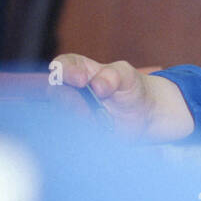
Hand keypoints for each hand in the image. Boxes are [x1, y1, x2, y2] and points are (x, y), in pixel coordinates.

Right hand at [53, 53, 193, 140]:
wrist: (143, 114)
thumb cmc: (130, 87)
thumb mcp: (127, 75)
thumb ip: (113, 76)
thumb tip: (97, 86)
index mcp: (79, 69)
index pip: (62, 65)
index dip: (65, 71)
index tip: (80, 80)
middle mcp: (70, 90)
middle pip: (56, 93)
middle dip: (69, 101)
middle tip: (86, 109)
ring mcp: (73, 111)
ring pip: (61, 116)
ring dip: (77, 120)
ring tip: (97, 122)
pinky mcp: (79, 129)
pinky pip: (71, 134)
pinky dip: (83, 133)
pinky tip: (98, 132)